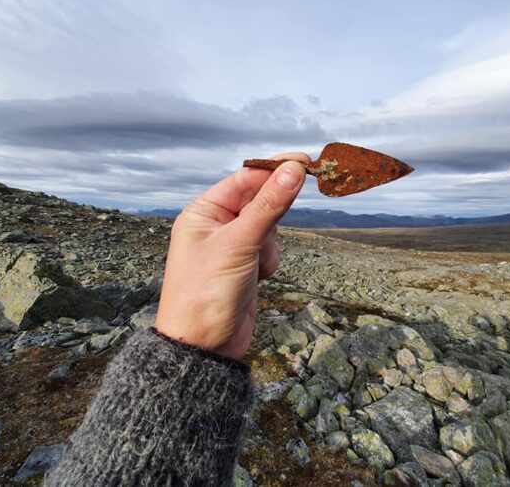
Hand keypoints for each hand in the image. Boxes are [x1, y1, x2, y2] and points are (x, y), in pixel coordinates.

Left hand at [154, 153, 309, 360]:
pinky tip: (257, 279)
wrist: (203, 348)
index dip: (275, 168)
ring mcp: (232, 246)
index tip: (306, 160)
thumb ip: (268, 206)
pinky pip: (269, 249)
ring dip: (270, 243)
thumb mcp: (238, 244)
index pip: (245, 179)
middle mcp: (216, 225)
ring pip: (269, 226)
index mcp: (203, 212)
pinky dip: (269, 261)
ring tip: (254, 267)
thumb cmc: (206, 293)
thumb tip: (294, 170)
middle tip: (290, 210)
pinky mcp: (245, 265)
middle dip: (273, 211)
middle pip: (259, 200)